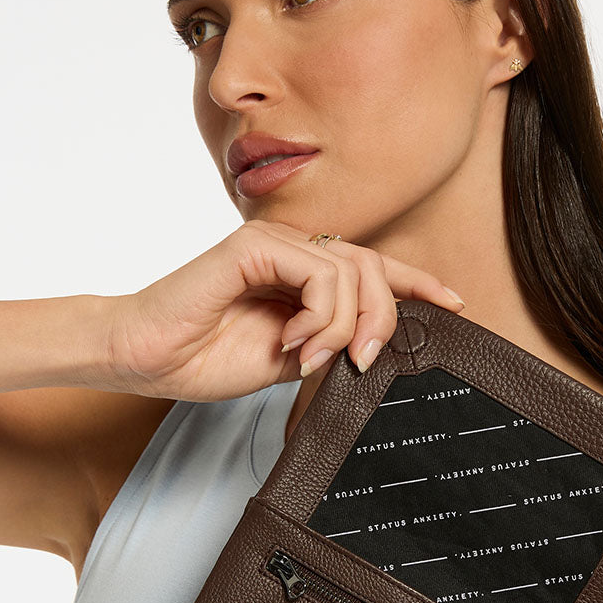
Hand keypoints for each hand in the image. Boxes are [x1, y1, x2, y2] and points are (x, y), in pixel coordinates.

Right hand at [100, 219, 464, 401]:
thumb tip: (376, 345)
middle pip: (374, 266)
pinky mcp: (253, 245)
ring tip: (312, 357)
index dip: (418, 282)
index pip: (374, 267)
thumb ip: (333, 342)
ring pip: (353, 271)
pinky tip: (295, 342)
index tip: (456, 304)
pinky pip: (319, 272)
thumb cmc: (205, 357)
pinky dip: (320, 314)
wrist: (146, 359)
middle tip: (364, 360)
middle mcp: (293, 250)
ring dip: (345, 325)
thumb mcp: (292, 358)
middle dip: (385, 316)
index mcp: (303, 273)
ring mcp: (273, 242)